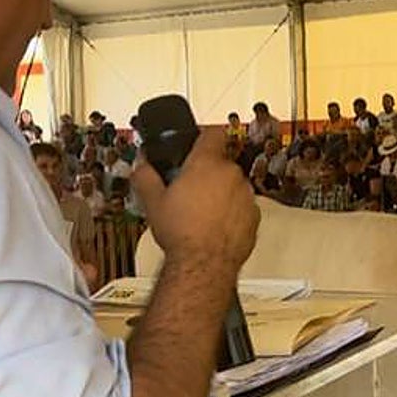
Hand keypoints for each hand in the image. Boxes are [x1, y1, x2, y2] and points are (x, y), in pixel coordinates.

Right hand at [132, 128, 260, 270]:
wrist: (203, 263)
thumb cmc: (181, 233)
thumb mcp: (152, 202)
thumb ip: (145, 176)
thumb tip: (142, 167)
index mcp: (206, 164)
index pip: (211, 133)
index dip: (203, 137)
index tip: (197, 143)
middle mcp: (230, 175)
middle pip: (221, 163)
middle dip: (207, 173)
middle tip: (190, 189)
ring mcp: (246, 195)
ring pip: (233, 185)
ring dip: (221, 193)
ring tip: (202, 212)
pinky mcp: (254, 216)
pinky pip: (243, 207)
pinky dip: (233, 212)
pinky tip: (215, 226)